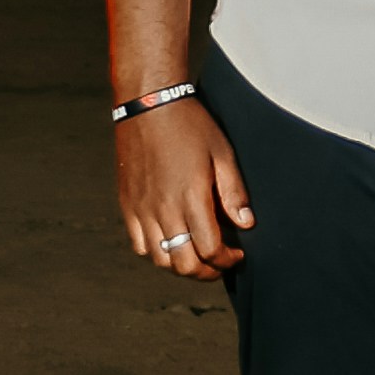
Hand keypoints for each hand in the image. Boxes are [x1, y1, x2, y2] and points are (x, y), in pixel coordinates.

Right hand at [116, 100, 251, 276]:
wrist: (148, 103)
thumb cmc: (189, 124)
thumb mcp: (222, 152)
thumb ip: (234, 192)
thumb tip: (246, 224)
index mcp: (191, 197)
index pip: (210, 250)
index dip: (227, 261)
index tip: (237, 254)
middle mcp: (164, 209)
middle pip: (184, 264)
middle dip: (206, 271)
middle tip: (219, 262)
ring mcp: (142, 209)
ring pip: (161, 260)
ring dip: (181, 265)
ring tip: (196, 254)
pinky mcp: (128, 205)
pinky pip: (140, 245)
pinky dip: (157, 252)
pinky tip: (171, 240)